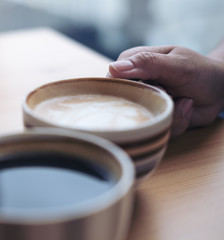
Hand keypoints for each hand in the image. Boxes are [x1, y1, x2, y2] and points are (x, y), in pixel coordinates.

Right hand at [108, 46, 223, 136]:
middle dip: (154, 105)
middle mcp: (134, 84)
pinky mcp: (154, 118)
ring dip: (170, 116)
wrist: (221, 88)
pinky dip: (177, 123)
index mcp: (132, 63)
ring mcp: (144, 103)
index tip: (153, 87)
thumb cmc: (200, 70)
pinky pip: (157, 130)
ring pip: (143, 121)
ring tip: (186, 102)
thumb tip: (113, 68)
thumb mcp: (176, 64)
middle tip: (175, 95)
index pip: (112, 80)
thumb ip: (146, 63)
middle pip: (126, 105)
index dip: (129, 90)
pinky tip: (187, 108)